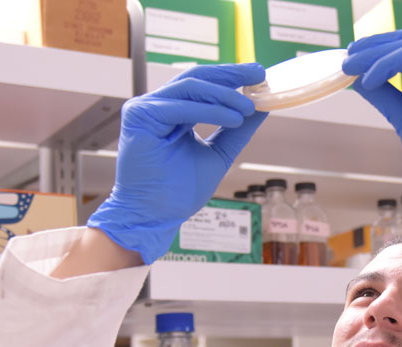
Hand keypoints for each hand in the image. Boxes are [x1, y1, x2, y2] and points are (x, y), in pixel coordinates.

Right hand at [88, 64, 267, 263]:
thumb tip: (262, 109)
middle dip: (230, 75)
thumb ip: (236, 131)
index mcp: (175, 112)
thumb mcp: (218, 154)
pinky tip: (233, 118)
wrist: (154, 216)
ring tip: (249, 107)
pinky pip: (180, 107)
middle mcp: (159, 106)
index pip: (204, 84)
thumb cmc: (179, 191)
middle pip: (197, 78)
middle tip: (258, 74)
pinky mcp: (139, 117)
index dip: (231, 77)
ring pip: (190, 89)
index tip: (259, 75)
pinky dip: (210, 111)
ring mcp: (146, 109)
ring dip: (224, 96)